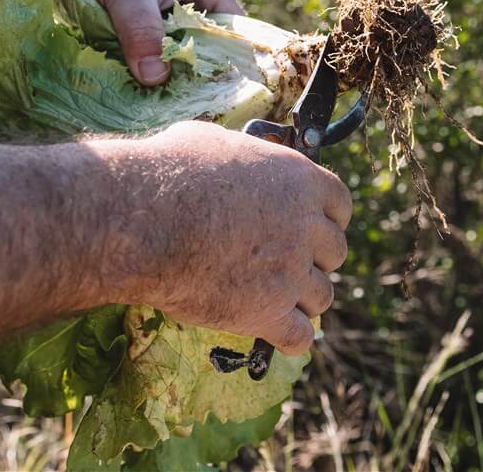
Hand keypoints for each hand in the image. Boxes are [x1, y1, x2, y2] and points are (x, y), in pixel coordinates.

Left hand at [67, 0, 242, 86]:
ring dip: (169, 66)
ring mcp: (171, 4)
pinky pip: (157, 42)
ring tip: (165, 98)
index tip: (217, 91)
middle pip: (206, 42)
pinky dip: (151, 58)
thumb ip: (142, 33)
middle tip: (186, 103)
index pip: (234, 29)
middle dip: (195, 70)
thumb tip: (156, 79)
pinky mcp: (149, 13)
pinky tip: (142, 80)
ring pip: (179, 45)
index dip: (230, 59)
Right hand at [93, 121, 351, 354]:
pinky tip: (275, 334)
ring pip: (322, 297)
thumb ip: (239, 157)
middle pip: (336, 253)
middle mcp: (306, 227)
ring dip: (303, 300)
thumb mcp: (212, 143)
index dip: (326, 219)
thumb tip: (229, 154)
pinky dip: (289, 338)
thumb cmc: (168, 173)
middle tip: (286, 264)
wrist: (141, 220)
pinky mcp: (268, 313)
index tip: (310, 228)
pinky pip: (300, 337)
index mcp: (300, 181)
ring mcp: (291, 272)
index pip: (341, 205)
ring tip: (276, 300)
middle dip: (314, 259)